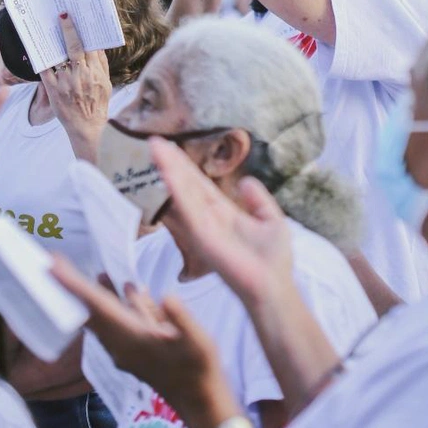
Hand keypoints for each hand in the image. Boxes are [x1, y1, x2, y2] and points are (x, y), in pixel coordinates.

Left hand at [39, 13, 111, 162]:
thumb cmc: (97, 105)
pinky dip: (41, 59)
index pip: (89, 47)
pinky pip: (46, 71)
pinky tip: (37, 48)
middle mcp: (82, 76)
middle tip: (62, 15)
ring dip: (53, 41)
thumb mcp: (106, 85)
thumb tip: (96, 45)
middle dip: (68, 29)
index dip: (82, 31)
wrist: (88, 129)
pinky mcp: (54, 91)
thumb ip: (101, 65)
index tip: (74, 18)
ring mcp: (67, 83)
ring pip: (59, 56)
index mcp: (96, 73)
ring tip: (48, 29)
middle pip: (75, 48)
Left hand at [50, 254, 227, 425]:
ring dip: (92, 295)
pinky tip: (124, 293)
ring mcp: (123, 350)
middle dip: (72, 287)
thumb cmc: (198, 367)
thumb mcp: (197, 340)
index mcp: (131, 337)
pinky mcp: (130, 352)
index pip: (96, 306)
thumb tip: (166, 296)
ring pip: (100, 318)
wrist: (198, 400)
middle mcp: (119, 344)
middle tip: (54, 263)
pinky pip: (112, 324)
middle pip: (89, 311)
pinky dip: (109, 306)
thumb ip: (180, 318)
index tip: (53, 267)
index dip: (74, 286)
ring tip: (92, 273)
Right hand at [150, 138, 293, 302]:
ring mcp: (203, 227)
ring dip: (169, 170)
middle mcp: (209, 218)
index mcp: (223, 212)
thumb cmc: (273, 260)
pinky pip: (188, 209)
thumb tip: (245, 181)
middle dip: (171, 163)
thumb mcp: (271, 220)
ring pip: (183, 192)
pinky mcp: (202, 237)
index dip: (186, 166)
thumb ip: (257, 200)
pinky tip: (168, 172)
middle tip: (154, 141)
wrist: (273, 286)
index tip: (170, 147)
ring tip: (156, 148)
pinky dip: (177, 190)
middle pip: (186, 184)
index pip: (200, 184)